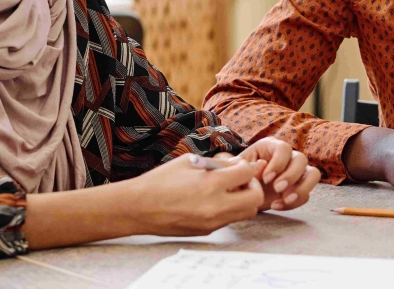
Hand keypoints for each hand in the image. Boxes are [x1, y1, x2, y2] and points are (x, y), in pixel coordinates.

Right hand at [132, 154, 263, 235]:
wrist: (138, 208)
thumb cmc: (161, 180)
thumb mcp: (190, 162)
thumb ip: (218, 163)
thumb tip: (239, 164)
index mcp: (211, 184)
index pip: (247, 174)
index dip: (247, 167)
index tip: (241, 165)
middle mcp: (216, 206)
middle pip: (255, 199)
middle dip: (253, 186)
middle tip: (241, 180)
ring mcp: (212, 222)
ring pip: (246, 213)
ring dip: (244, 200)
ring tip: (229, 190)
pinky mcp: (207, 232)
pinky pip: (230, 220)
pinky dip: (230, 209)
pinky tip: (214, 200)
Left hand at [234, 138, 320, 211]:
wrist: (240, 193)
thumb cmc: (238, 176)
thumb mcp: (236, 170)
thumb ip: (245, 166)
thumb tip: (262, 164)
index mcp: (271, 146)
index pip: (284, 148)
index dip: (278, 163)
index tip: (266, 179)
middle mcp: (287, 157)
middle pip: (301, 159)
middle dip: (291, 176)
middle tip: (277, 189)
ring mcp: (296, 172)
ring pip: (313, 174)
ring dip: (302, 188)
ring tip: (285, 199)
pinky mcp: (299, 188)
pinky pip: (306, 194)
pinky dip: (295, 202)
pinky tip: (276, 205)